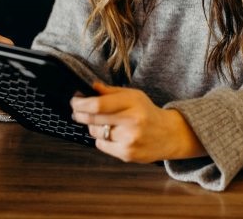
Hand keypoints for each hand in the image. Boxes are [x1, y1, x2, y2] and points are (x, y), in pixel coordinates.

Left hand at [70, 82, 205, 162]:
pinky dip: (102, 139)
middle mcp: (131, 122)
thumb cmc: (147, 112)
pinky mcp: (127, 154)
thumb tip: (91, 87)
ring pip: (95, 132)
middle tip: (77, 110)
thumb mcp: (134, 96)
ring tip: (103, 122)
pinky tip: (112, 134)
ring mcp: (129, 140)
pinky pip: (101, 145)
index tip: (74, 101)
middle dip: (80, 113)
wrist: (168, 134)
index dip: (81, 103)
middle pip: (93, 118)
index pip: (98, 104)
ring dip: (93, 126)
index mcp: (133, 103)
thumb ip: (111, 91)